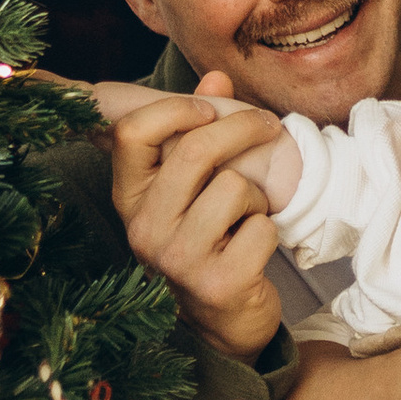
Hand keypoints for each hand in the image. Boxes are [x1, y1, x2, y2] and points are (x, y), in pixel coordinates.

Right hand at [109, 88, 288, 354]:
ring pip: (235, 187)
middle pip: (195, 150)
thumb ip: (200, 130)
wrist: (221, 323)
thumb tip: (218, 76)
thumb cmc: (207, 242)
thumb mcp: (191, 190)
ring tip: (248, 215)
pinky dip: (269, 231)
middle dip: (243, 129)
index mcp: (130, 199)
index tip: (210, 108)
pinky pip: (262, 228)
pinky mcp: (218, 283)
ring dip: (257, 196)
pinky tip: (253, 248)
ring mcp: (178, 260)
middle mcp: (144, 229)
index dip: (174, 108)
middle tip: (268, 126)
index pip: (131, 133)